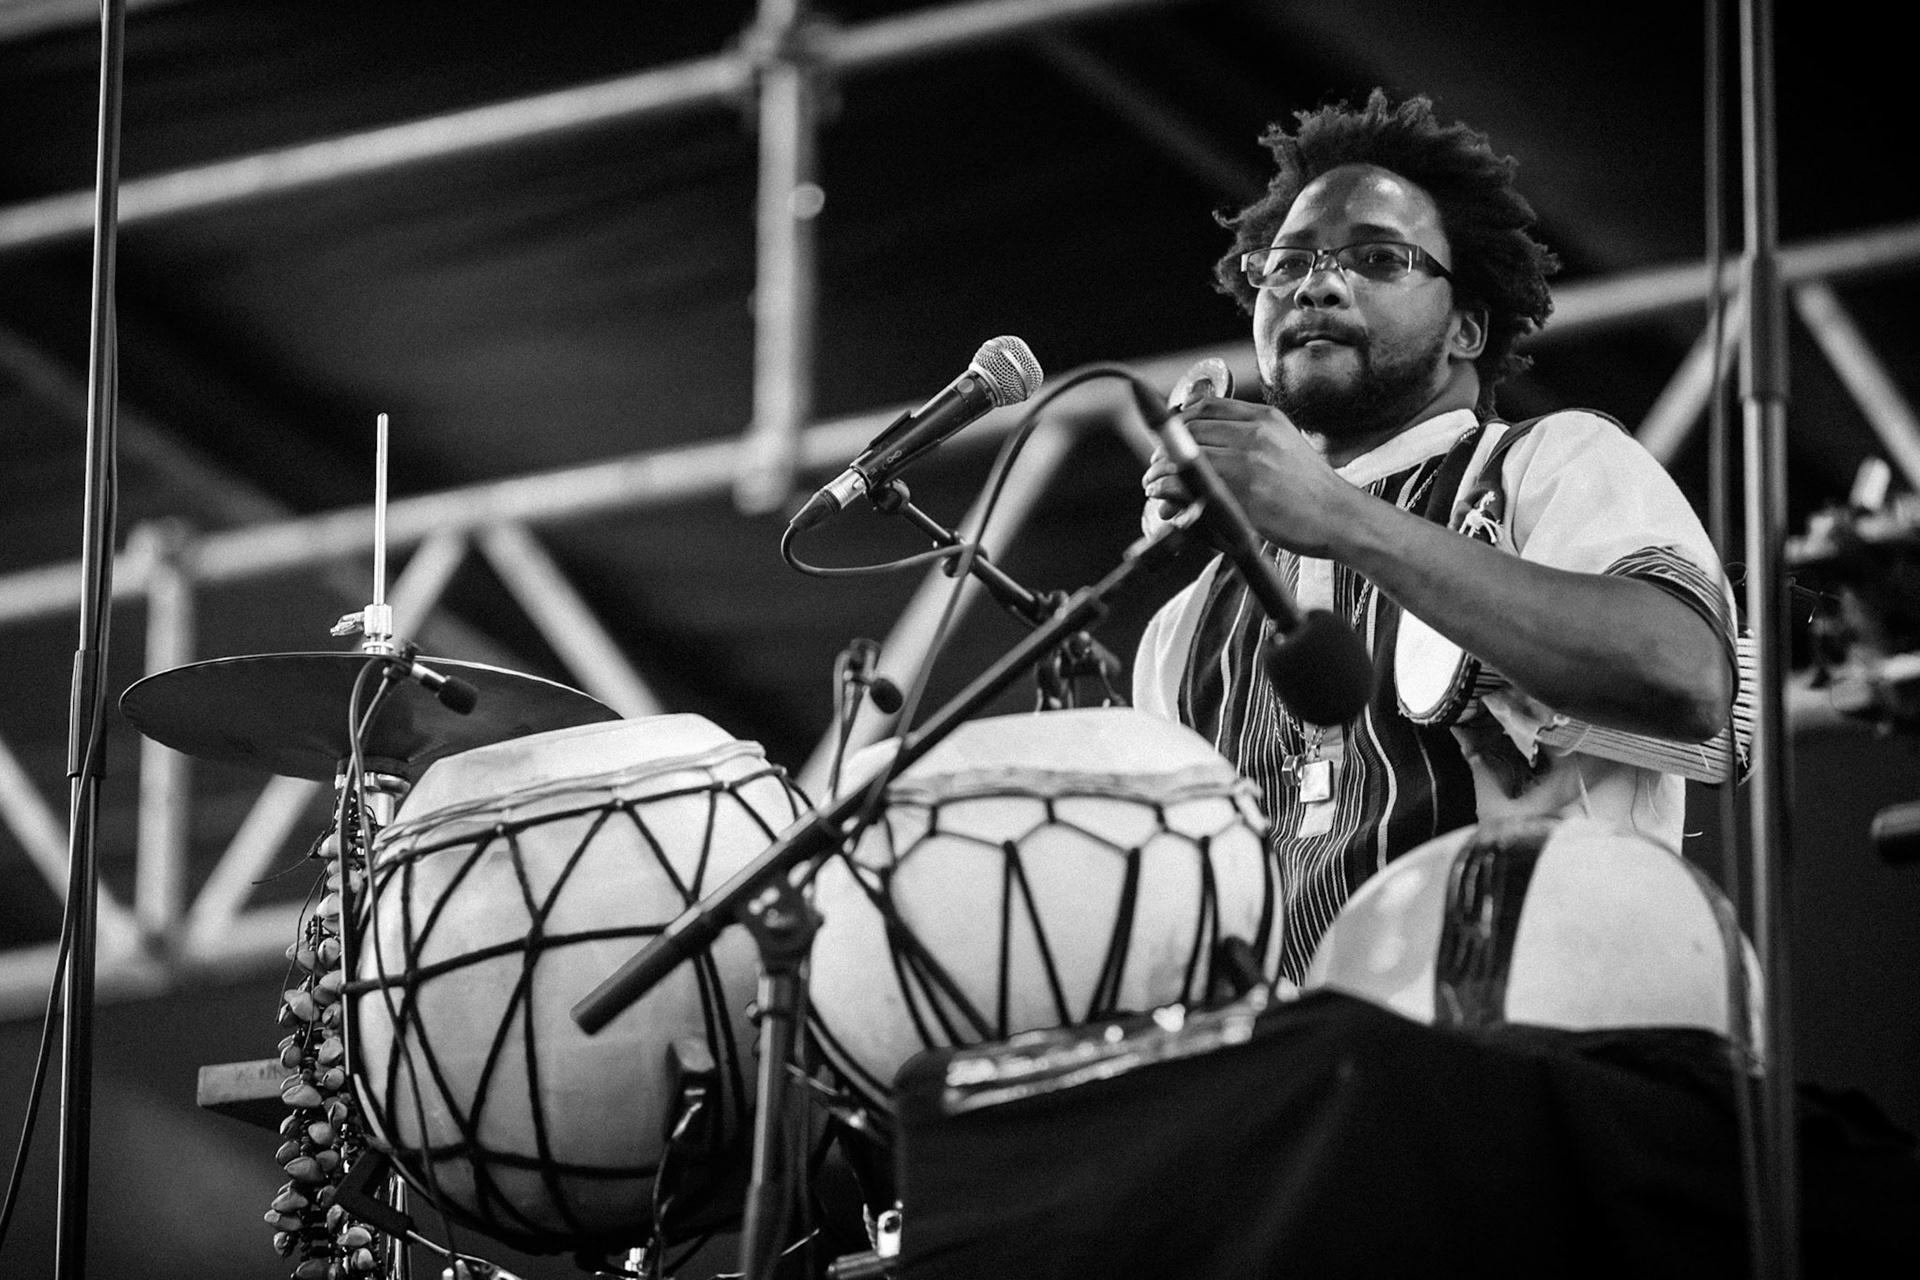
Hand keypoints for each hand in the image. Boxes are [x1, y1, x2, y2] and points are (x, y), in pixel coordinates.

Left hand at [1141, 396, 1358, 557]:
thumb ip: (1247, 438)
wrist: (1339, 517)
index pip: (1207, 406)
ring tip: (1153, 485)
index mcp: (1265, 418)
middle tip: (1155, 466)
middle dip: (1164, 449)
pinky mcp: (1243, 493)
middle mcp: (1255, 434)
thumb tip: (1203, 443)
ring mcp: (1248, 462)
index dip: (1178, 421)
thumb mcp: (1285, 445)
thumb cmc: (1311, 489)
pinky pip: (1193, 486)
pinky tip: (1165, 501)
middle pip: (1190, 430)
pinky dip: (1171, 492)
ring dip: (1160, 471)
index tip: (1167, 438)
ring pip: (1186, 456)